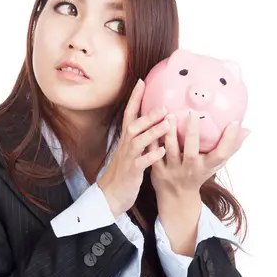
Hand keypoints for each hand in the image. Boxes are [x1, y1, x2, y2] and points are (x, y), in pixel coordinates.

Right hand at [98, 79, 170, 218]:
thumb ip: (141, 138)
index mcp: (126, 140)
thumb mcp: (131, 152)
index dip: (135, 98)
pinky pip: (141, 163)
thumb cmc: (123, 172)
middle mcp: (125, 146)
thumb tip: (155, 123)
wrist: (109, 195)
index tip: (142, 81)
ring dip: (152, 132)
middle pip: (134, 125)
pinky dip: (151, 156)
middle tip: (164, 106)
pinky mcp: (131, 172)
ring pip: (138, 141)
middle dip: (148, 115)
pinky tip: (162, 151)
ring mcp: (128, 159)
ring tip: (167, 124)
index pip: (129, 114)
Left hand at [149, 111, 249, 195]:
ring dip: (170, 134)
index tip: (234, 122)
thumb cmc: (199, 174)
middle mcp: (190, 169)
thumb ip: (230, 147)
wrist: (177, 197)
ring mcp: (173, 170)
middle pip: (192, 152)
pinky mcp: (157, 170)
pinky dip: (152, 141)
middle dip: (193, 133)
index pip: (221, 155)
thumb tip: (247, 129)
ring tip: (170, 115)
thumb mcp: (215, 164)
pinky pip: (154, 154)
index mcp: (206, 167)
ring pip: (171, 151)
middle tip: (192, 113)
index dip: (229, 141)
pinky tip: (152, 125)